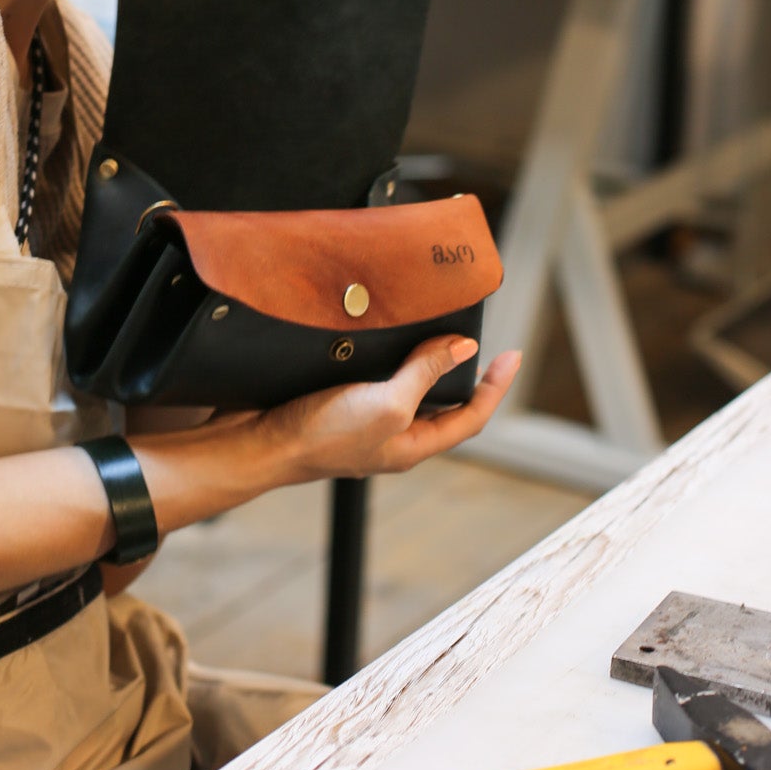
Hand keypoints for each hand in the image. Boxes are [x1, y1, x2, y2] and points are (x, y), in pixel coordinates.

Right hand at [255, 339, 521, 483]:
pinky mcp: (337, 400)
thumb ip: (424, 375)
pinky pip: (374, 375)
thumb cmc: (323, 435)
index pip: (469, 417)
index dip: (494, 387)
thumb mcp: (386, 404)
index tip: (512, 355)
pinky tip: (380, 332)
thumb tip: (462, 348)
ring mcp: (364, 419)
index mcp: (412, 445)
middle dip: (458, 368)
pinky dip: (385, 353)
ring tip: (431, 324)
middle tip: (468, 331)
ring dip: (420, 356)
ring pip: (406, 385)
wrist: (258, 442)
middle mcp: (392, 434)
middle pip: (440, 401)